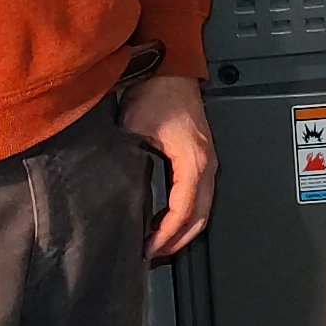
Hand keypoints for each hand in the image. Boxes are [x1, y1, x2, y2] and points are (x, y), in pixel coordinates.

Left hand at [122, 71, 217, 258]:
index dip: (166, 234)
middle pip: (200, 218)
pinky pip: (201, 196)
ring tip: (158, 242)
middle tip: (153, 254)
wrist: (171, 70)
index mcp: (193, 161)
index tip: (148, 247)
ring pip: (204, 210)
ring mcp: (208, 163)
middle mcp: (207, 166)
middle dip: (177, 241)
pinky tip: (166, 220)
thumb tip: (117, 192)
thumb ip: (129, 161)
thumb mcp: (135, 128)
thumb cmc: (156, 93)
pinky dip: (186, 215)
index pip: (184, 211)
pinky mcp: (203, 159)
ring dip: (183, 230)